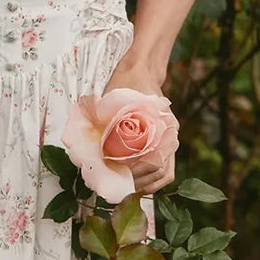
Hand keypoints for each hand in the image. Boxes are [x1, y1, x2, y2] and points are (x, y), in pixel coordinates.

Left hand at [103, 61, 175, 195]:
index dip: (135, 174)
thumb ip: (105, 124)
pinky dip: (152, 178)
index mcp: (160, 127)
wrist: (141, 69)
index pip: (154, 163)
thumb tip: (89, 148)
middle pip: (160, 172)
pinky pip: (165, 166)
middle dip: (138, 183)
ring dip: (147, 184)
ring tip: (126, 190)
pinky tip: (135, 182)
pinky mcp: (165, 139)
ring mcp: (170, 138)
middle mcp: (169, 135)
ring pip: (164, 173)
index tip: (117, 175)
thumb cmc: (126, 84)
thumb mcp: (113, 102)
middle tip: (118, 188)